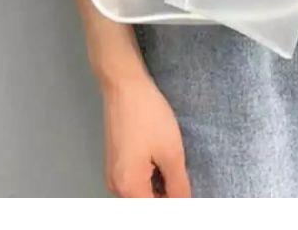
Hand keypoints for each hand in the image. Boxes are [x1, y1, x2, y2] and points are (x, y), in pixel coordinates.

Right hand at [101, 73, 191, 196]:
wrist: (125, 86)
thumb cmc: (149, 116)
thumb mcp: (171, 152)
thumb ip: (178, 186)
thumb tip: (183, 205)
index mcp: (128, 188)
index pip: (154, 211)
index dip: (174, 204)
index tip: (185, 190)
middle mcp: (115, 186)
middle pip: (144, 204)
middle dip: (166, 197)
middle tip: (182, 180)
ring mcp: (112, 173)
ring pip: (139, 193)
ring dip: (158, 187)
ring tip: (174, 168)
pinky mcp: (114, 160)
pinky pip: (133, 180)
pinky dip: (149, 176)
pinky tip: (161, 159)